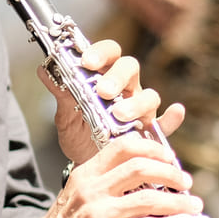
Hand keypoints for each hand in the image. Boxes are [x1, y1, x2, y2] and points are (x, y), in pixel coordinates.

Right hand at [19, 133, 205, 217]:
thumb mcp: (79, 199)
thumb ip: (107, 186)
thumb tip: (148, 181)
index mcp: (85, 174)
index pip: (123, 146)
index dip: (153, 148)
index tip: (170, 157)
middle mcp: (91, 190)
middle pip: (141, 167)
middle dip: (171, 172)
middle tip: (186, 182)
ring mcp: (97, 213)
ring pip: (150, 197)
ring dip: (179, 201)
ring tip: (194, 206)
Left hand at [40, 36, 184, 164]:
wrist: (87, 165)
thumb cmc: (80, 134)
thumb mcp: (66, 115)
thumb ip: (60, 92)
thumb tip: (43, 70)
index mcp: (106, 77)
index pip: (109, 53)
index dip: (100, 52)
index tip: (87, 62)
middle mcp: (127, 89)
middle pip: (130, 69)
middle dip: (117, 77)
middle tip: (103, 91)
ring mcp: (142, 110)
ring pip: (148, 95)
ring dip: (136, 102)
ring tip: (120, 115)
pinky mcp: (150, 132)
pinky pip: (165, 123)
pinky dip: (172, 118)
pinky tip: (176, 112)